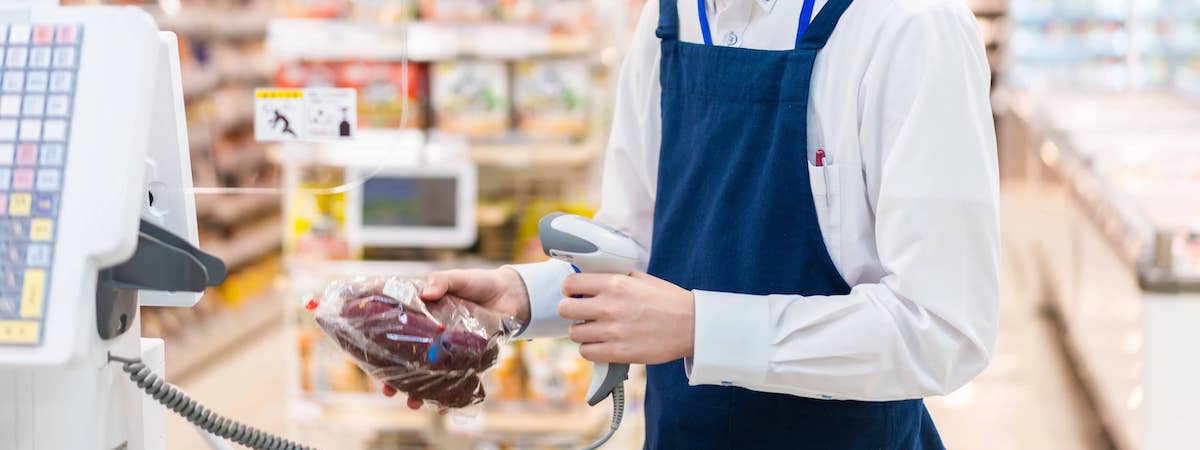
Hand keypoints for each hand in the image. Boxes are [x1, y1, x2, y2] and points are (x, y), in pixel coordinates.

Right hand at [383, 267, 530, 409]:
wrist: (510, 294)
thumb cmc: (478, 284)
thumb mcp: (457, 279)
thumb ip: (442, 281)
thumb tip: (426, 293)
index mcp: (423, 321)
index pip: (396, 339)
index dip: (381, 352)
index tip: (370, 365)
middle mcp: (433, 341)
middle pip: (408, 365)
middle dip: (396, 382)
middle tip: (388, 391)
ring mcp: (450, 353)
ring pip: (430, 379)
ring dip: (419, 394)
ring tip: (413, 403)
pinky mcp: (470, 362)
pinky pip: (459, 384)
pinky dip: (451, 399)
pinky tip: (444, 408)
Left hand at [559, 272, 694, 364]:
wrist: (691, 325)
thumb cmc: (667, 300)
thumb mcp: (640, 277)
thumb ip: (613, 276)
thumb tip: (589, 277)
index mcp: (614, 283)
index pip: (570, 284)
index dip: (570, 289)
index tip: (575, 294)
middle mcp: (609, 306)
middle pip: (565, 309)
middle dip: (571, 310)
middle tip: (582, 313)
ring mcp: (612, 331)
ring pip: (574, 333)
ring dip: (582, 331)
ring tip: (596, 330)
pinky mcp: (617, 352)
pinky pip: (586, 352)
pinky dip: (591, 349)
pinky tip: (602, 343)